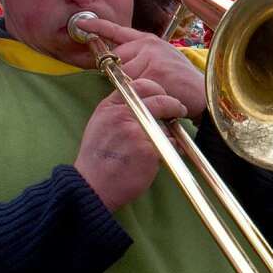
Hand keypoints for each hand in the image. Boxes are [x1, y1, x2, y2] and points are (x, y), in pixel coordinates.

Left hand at [73, 17, 205, 118]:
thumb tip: (117, 65)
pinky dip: (141, 96)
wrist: (205, 92)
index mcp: (149, 41)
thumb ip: (140, 59)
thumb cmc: (182, 82)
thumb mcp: (162, 61)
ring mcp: (151, 57)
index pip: (118, 32)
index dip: (98, 28)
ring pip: (123, 76)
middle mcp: (148, 45)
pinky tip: (159, 95)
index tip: (82, 24)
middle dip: (122, 76)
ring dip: (132, 89)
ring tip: (156, 91)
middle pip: (116, 61)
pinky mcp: (155, 72)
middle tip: (144, 85)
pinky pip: (134, 87)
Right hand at [74, 78, 186, 210]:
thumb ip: (118, 110)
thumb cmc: (97, 160)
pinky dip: (173, 149)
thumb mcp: (100, 125)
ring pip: (166, 125)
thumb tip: (141, 101)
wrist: (91, 186)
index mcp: (110, 107)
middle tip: (180, 110)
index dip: (156, 89)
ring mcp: (137, 132)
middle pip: (160, 100)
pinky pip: (170, 144)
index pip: (139, 85)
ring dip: (171, 133)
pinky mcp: (149, 149)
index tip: (163, 95)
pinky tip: (168, 155)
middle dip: (174, 104)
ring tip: (167, 143)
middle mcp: (123, 115)